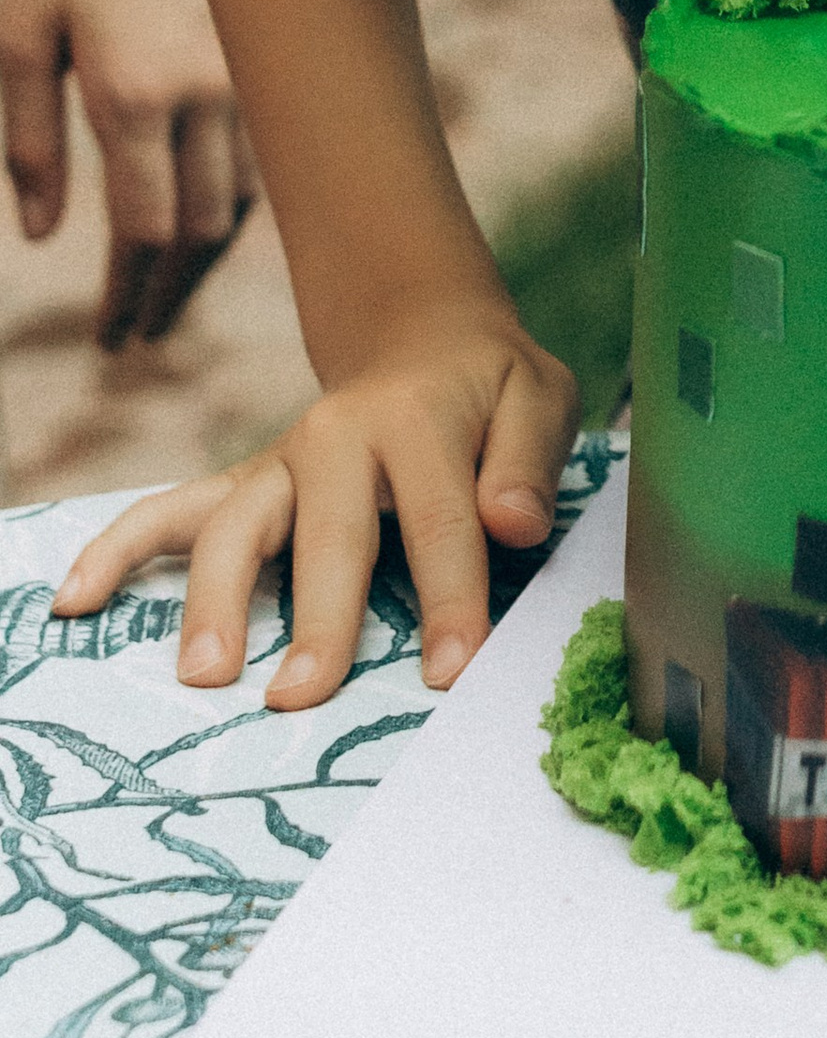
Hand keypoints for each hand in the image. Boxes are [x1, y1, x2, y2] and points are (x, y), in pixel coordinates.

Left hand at [0, 0, 254, 344]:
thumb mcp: (17, 25)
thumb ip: (23, 138)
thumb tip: (44, 236)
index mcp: (132, 92)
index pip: (142, 233)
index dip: (128, 298)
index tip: (111, 339)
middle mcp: (208, 91)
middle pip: (201, 233)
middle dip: (168, 296)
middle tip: (139, 336)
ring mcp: (256, 67)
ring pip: (247, 196)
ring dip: (207, 257)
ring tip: (169, 291)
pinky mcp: (282, 44)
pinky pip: (271, 148)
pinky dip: (240, 199)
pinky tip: (212, 215)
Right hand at [49, 299, 580, 702]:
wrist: (429, 342)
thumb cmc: (492, 394)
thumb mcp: (540, 399)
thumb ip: (529, 460)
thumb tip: (515, 523)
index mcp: (419, 419)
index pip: (440, 521)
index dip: (450, 598)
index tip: (454, 672)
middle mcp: (337, 436)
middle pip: (327, 533)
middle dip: (320, 615)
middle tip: (303, 695)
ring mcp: (281, 462)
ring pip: (235, 525)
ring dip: (215, 598)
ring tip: (205, 676)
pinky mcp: (247, 483)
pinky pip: (170, 511)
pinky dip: (118, 548)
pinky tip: (75, 598)